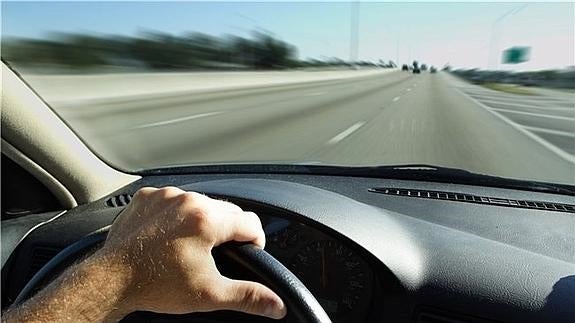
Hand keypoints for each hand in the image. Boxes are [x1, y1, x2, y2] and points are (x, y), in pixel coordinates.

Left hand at [99, 186, 285, 318]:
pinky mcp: (147, 197)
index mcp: (207, 220)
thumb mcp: (209, 294)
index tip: (249, 252)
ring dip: (202, 221)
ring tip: (190, 246)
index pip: (250, 223)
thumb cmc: (155, 285)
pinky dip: (177, 215)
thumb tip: (276, 304)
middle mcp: (188, 201)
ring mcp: (165, 197)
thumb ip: (248, 296)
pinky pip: (174, 200)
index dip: (255, 241)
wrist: (110, 281)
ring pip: (200, 203)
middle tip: (214, 256)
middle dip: (227, 232)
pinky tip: (170, 236)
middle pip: (226, 211)